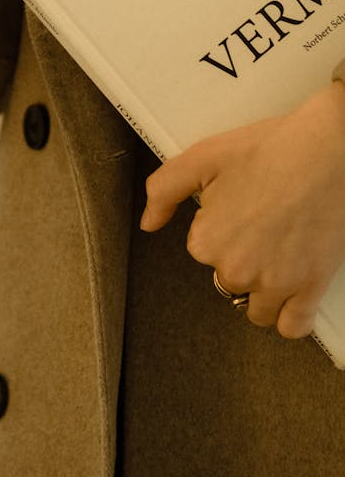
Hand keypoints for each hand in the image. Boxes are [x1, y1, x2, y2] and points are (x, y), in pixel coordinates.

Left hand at [140, 81, 344, 338]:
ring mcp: (275, 284)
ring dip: (263, 289)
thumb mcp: (202, 158)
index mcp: (207, 240)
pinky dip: (290, 316)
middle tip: (263, 225)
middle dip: (242, 258)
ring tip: (277, 254)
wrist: (328, 151)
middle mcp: (237, 269)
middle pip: (229, 280)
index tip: (239, 208)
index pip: (203, 250)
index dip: (221, 228)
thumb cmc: (271, 150)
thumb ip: (164, 190)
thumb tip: (148, 223)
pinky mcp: (311, 289)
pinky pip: (292, 326)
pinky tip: (291, 295)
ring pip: (257, 308)